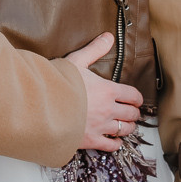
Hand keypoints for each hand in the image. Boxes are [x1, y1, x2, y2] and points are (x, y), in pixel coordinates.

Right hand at [65, 33, 142, 152]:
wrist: (43, 107)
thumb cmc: (58, 84)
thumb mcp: (76, 61)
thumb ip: (94, 50)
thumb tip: (108, 36)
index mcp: (107, 90)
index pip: (132, 95)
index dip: (137, 98)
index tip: (136, 100)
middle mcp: (108, 109)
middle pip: (131, 113)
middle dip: (134, 113)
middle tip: (133, 112)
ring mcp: (100, 126)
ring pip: (124, 129)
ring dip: (127, 127)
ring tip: (126, 125)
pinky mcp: (91, 140)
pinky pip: (111, 145)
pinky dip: (116, 143)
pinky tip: (115, 141)